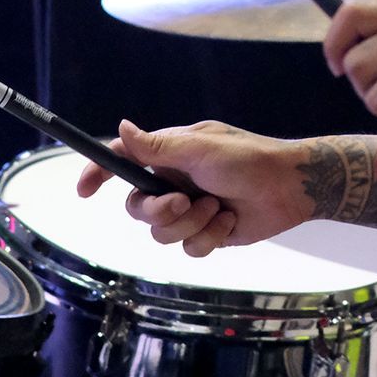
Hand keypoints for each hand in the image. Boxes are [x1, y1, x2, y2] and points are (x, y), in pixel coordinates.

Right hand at [76, 119, 313, 256]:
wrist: (292, 188)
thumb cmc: (250, 158)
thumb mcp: (201, 148)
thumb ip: (158, 145)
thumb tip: (121, 127)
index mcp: (170, 155)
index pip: (123, 162)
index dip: (98, 174)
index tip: (84, 190)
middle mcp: (176, 181)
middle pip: (137, 207)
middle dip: (158, 210)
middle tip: (184, 202)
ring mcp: (191, 208)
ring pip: (162, 234)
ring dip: (191, 224)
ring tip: (219, 208)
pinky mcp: (208, 232)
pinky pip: (189, 249)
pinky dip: (210, 237)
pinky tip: (230, 220)